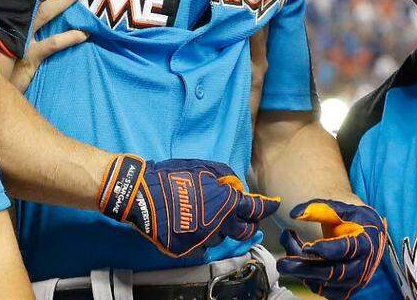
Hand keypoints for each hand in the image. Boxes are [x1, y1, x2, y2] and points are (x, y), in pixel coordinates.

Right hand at [10, 0, 88, 92]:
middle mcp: (12, 21)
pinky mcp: (27, 57)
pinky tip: (84, 33)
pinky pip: (50, 45)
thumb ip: (16, 20)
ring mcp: (19, 38)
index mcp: (7, 13)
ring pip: (44, 13)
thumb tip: (33, 3)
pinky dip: (68, 38)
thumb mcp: (4, 37)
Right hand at [99, 155, 280, 257]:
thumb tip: (239, 189)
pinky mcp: (188, 249)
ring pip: (221, 238)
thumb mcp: (205, 167)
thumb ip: (227, 178)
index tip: (273, 203)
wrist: (142, 194)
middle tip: (243, 216)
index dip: (267, 206)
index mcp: (227, 203)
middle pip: (245, 231)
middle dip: (247, 223)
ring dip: (220, 228)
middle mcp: (219, 224)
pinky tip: (191, 224)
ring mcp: (203, 239)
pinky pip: (202, 246)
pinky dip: (201, 237)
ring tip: (204, 213)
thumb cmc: (174, 176)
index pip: (256, 209)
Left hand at [277, 200, 386, 299]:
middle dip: (304, 268)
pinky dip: (306, 279)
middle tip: (282, 263)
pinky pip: (322, 290)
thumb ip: (316, 209)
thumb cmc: (352, 219)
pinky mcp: (344, 291)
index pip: (345, 250)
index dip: (325, 249)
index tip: (306, 247)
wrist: (367, 235)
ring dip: (301, 272)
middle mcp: (362, 266)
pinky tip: (298, 263)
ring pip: (323, 284)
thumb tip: (294, 214)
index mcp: (365, 243)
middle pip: (332, 273)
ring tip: (288, 254)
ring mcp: (353, 282)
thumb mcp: (338, 209)